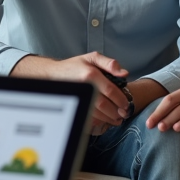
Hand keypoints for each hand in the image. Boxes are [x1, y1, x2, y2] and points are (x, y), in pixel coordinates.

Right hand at [12, 52, 130, 126]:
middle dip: (116, 112)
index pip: (110, 90)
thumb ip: (110, 63)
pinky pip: (87, 117)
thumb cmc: (75, 65)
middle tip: (123, 114)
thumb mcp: (92, 58)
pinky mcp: (73, 104)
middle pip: (103, 104)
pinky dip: (97, 121)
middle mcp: (84, 86)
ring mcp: (78, 97)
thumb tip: (124, 73)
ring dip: (109, 119)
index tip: (126, 104)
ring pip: (96, 113)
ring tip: (116, 119)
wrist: (53, 74)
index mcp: (91, 74)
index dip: (120, 99)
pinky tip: (104, 120)